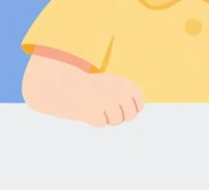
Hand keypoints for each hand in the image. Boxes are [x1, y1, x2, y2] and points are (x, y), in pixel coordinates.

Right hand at [23, 52, 144, 126]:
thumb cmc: (94, 88)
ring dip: (106, 117)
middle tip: (106, 106)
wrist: (68, 85)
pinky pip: (101, 123)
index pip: (139, 107)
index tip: (119, 103)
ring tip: (97, 105)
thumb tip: (137, 110)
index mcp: (127, 84)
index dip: (129, 108)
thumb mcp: (115, 87)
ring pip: (116, 121)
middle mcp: (120, 92)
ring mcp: (107, 102)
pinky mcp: (94, 111)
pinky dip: (94, 119)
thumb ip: (128, 97)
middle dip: (119, 115)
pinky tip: (88, 109)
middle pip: (129, 117)